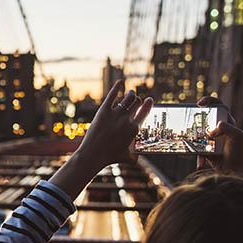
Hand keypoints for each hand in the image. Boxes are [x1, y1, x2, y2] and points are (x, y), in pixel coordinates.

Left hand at [50, 81, 152, 198]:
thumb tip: (138, 159)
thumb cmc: (110, 157)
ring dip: (130, 94)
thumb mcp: (126, 157)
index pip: (146, 112)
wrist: (93, 155)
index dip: (148, 105)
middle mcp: (127, 119)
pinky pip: (112, 95)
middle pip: (137, 102)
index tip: (149, 101)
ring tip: (130, 94)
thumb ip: (135, 156)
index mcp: (134, 129)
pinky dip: (117, 87)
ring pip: (128, 97)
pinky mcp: (103, 111)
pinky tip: (120, 82)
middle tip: (135, 99)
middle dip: (137, 100)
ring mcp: (115, 114)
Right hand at [196, 96, 242, 179]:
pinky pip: (195, 147)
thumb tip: (214, 127)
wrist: (233, 170)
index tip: (200, 104)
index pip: (218, 106)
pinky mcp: (204, 148)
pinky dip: (197, 156)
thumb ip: (228, 127)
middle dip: (195, 117)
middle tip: (188, 118)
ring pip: (197, 132)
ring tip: (194, 142)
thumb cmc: (237, 152)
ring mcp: (210, 138)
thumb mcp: (237, 136)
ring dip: (193, 137)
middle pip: (204, 117)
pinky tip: (201, 162)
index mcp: (227, 122)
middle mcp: (218, 128)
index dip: (209, 101)